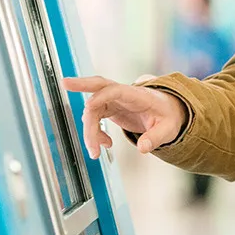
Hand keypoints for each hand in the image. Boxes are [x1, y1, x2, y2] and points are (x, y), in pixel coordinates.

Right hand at [62, 75, 188, 158]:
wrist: (170, 113)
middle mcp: (124, 94)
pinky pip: (96, 117)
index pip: (117, 90)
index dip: (101, 97)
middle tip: (64, 83)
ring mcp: (116, 100)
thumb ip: (156, 137)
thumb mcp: (169, 129)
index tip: (89, 107)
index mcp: (138, 95)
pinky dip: (95, 132)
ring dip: (89, 130)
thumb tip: (143, 148)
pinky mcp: (112, 108)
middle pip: (100, 84)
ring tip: (96, 152)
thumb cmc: (170, 117)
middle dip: (82, 84)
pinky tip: (105, 144)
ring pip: (94, 109)